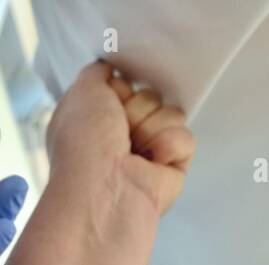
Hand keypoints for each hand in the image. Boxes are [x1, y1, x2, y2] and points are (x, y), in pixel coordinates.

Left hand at [46, 61, 194, 214]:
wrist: (104, 191)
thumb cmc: (85, 146)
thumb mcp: (82, 92)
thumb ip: (97, 73)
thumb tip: (109, 70)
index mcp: (95, 121)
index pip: (124, 85)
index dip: (119, 90)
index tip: (108, 104)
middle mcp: (119, 138)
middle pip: (150, 96)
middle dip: (138, 108)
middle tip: (121, 132)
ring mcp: (147, 154)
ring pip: (171, 113)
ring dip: (152, 126)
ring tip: (135, 151)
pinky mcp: (171, 170)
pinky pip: (185, 138)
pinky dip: (169, 147)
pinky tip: (152, 164)